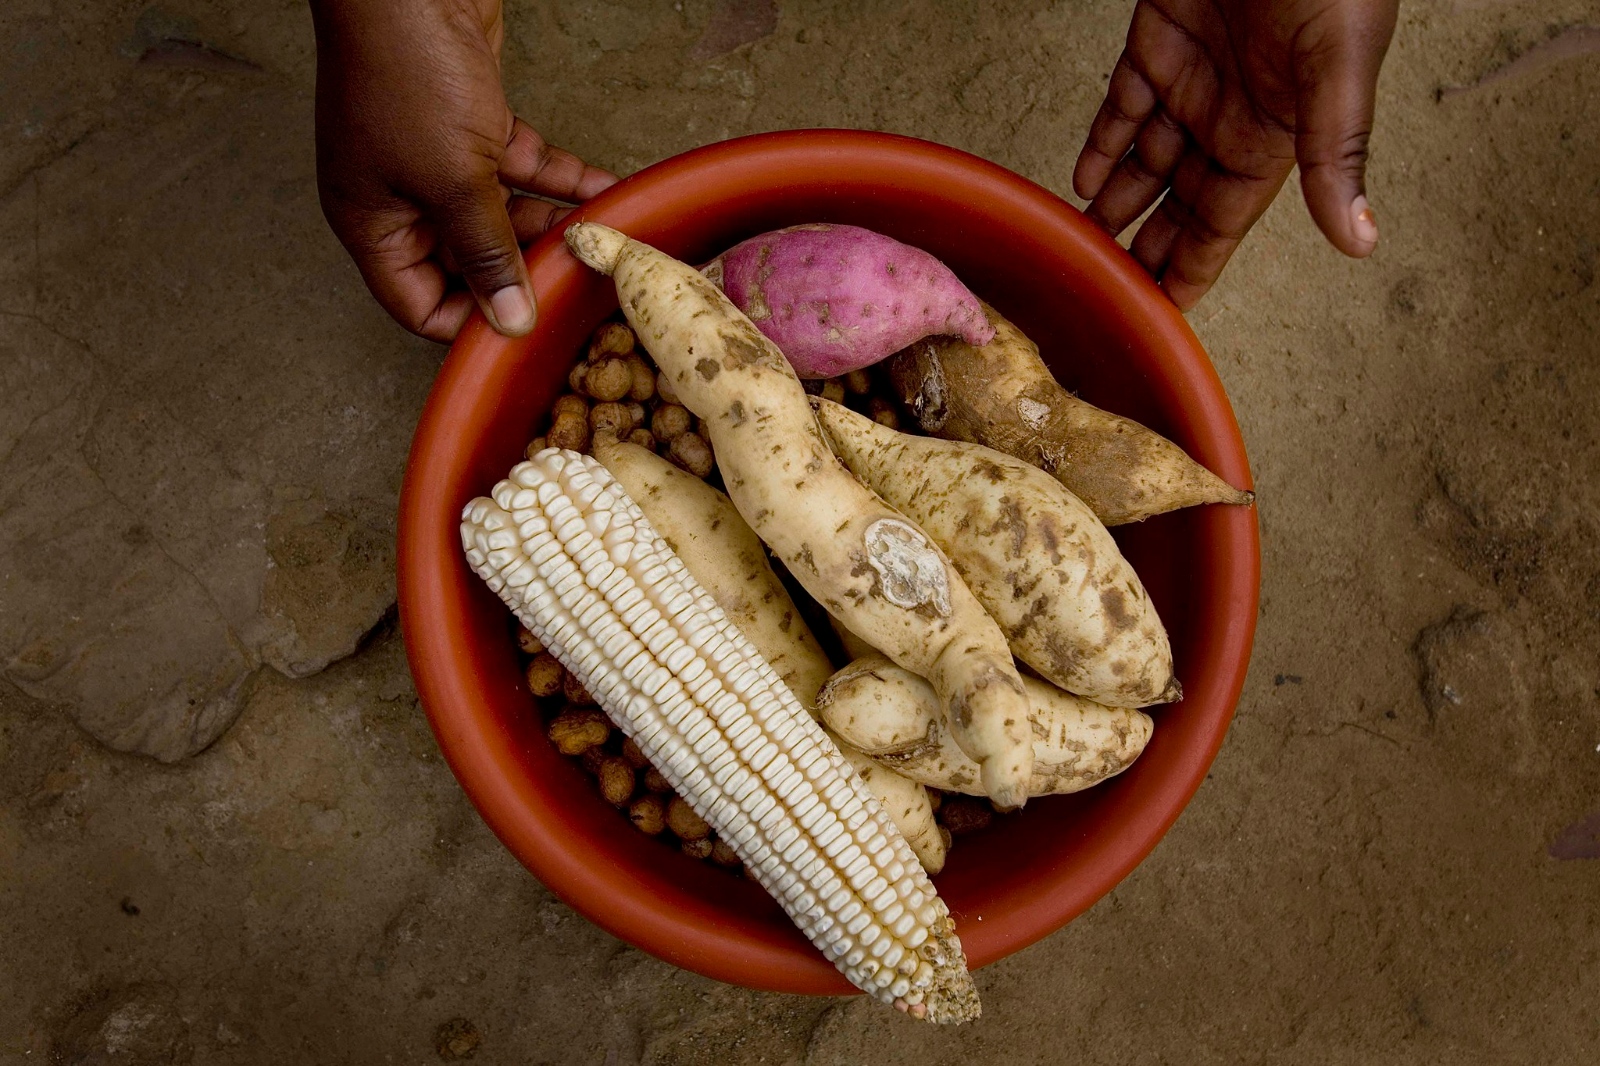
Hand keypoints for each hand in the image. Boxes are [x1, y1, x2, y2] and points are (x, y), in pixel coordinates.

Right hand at [311, 0, 616, 341]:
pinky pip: (524, 170)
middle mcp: (402, 197)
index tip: (527, 329)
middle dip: (523, 272)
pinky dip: (563, 182)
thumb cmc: (403, 66)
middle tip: (575, 285)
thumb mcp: (452, 179)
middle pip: (469, 262)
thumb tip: (508, 321)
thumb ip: (486, 253)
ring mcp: (439, 160)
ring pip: (504, 216)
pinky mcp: (475, 124)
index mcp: (371, 222)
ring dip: (552, 227)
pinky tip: (607, 192)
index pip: (418, 304)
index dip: (471, 323)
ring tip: (600, 241)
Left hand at [1074, 0, 1397, 309]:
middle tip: (1103, 296)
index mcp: (1271, 139)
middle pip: (1174, 205)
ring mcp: (1189, 81)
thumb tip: (1359, 241)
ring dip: (1112, 203)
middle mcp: (1227, 119)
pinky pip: (1121, 105)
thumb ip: (1337, 154)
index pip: (1221, 226)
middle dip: (1141, 249)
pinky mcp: (1156, 41)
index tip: (1159, 317)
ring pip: (1140, 162)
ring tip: (1079, 247)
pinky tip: (1082, 179)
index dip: (1190, 271)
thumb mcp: (1340, 68)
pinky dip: (1101, 141)